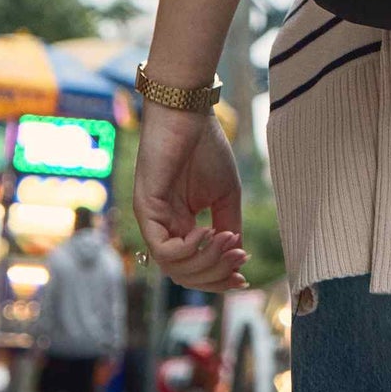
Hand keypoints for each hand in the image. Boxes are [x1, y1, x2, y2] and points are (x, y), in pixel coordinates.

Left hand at [132, 107, 248, 292]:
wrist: (189, 114)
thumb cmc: (207, 148)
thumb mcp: (225, 195)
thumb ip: (228, 227)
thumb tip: (236, 258)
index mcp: (181, 225)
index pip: (194, 267)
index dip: (218, 277)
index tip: (244, 275)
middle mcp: (164, 227)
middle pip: (184, 274)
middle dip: (215, 274)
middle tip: (240, 259)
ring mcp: (152, 220)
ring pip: (173, 268)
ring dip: (206, 262)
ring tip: (228, 242)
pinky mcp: (146, 210)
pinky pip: (163, 249)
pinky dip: (188, 249)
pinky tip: (207, 232)